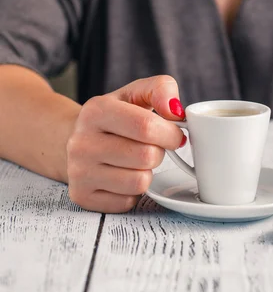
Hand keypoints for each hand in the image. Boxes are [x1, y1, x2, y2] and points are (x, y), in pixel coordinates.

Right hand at [66, 76, 186, 212]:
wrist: (78, 139)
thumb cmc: (117, 116)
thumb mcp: (136, 94)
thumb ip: (161, 89)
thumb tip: (175, 110)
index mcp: (96, 111)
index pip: (146, 127)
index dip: (170, 133)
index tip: (174, 134)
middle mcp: (81, 142)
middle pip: (147, 156)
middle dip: (159, 152)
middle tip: (151, 146)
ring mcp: (78, 172)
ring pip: (140, 182)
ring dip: (147, 172)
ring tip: (136, 161)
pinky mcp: (82, 196)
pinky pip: (127, 202)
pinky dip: (133, 192)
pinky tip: (124, 176)